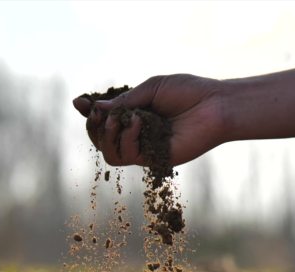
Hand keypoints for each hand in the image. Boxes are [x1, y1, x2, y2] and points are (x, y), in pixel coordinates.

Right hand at [72, 74, 227, 166]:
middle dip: (93, 126)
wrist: (215, 105)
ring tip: (118, 119)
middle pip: (101, 140)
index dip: (89, 113)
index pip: (105, 119)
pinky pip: (128, 156)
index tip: (79, 102)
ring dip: (107, 136)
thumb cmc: (189, 92)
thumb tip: (96, 107)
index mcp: (136, 114)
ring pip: (110, 154)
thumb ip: (126, 101)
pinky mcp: (156, 160)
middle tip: (97, 113)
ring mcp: (146, 148)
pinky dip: (127, 138)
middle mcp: (138, 134)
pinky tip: (138, 123)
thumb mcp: (152, 89)